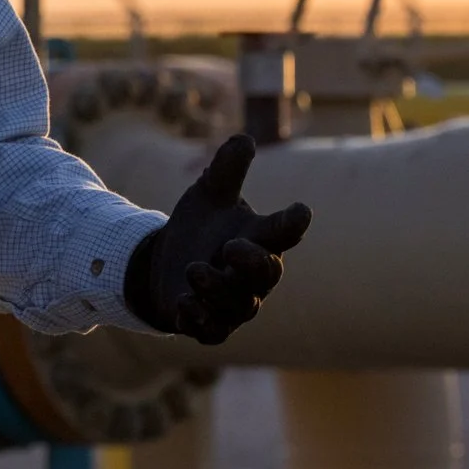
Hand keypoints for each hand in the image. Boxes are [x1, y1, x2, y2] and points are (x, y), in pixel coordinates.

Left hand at [125, 134, 311, 343]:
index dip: (293, 222)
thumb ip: (226, 170)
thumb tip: (244, 138)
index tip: (301, 209)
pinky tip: (184, 303)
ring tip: (194, 269)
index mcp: (258, 239)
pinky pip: (212, 330)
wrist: (167, 263)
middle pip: (267, 274)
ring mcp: (234, 304)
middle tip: (230, 246)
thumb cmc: (199, 227)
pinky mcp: (209, 324)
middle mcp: (252, 276)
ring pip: (239, 304)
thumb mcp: (208, 194)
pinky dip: (199, 318)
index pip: (282, 231)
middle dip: (252, 262)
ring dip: (217, 288)